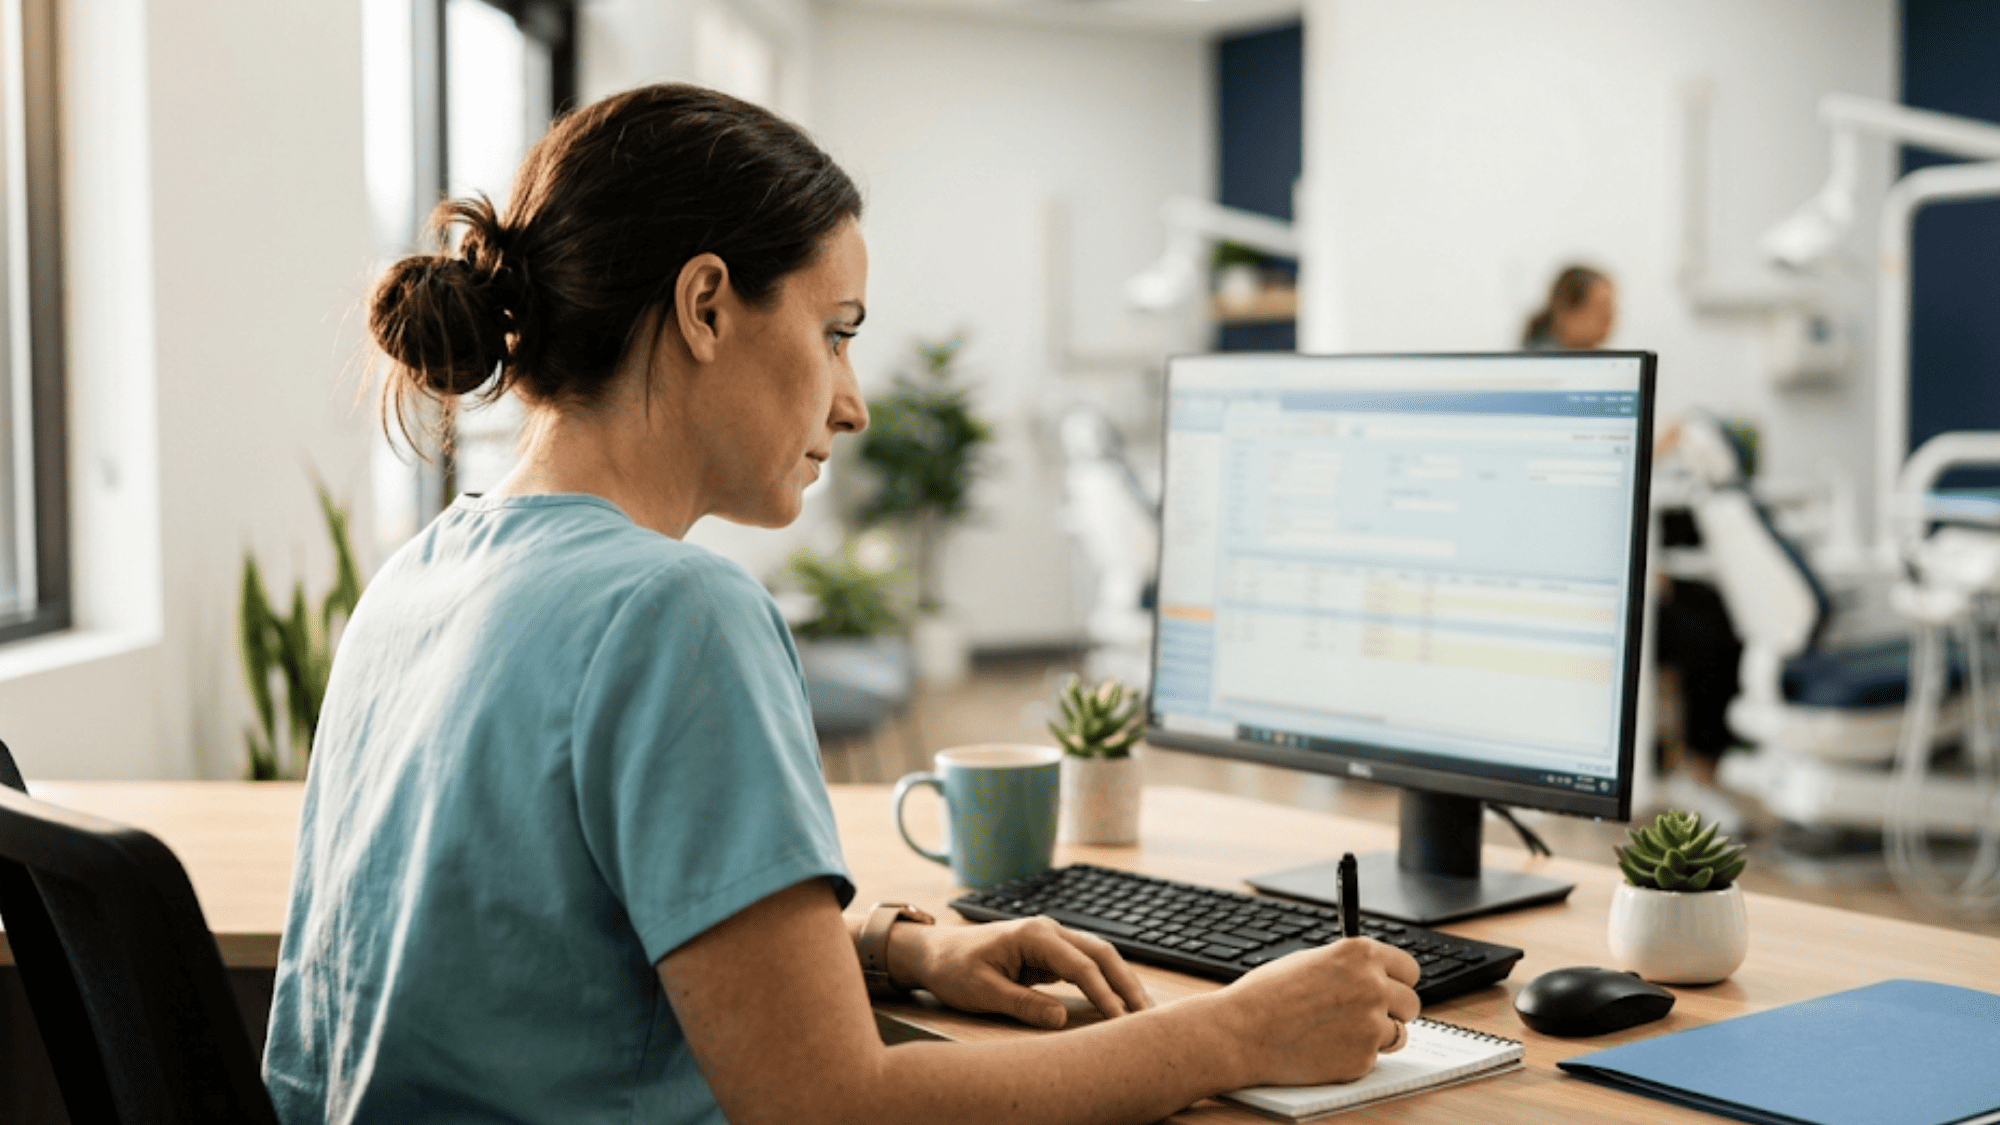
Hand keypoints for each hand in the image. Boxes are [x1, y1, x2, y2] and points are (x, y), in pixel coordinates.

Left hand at [898, 916, 1153, 1029]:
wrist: (933, 953)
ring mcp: (1050, 940)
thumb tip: (1061, 1019)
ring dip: (1120, 981)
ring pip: (1098, 957)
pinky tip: (1117, 1002)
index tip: (1120, 1019)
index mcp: (1033, 934)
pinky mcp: (1048, 954)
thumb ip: (1023, 1004)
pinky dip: (1104, 982)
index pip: (1080, 964)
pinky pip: (1085, 966)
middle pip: (1101, 952)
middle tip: (1148, 1014)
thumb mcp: (982, 992)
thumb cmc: (953, 969)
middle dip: (1126, 983)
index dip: (1103, 993)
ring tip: (1141, 1011)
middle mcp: (1048, 930)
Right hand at [1209, 937, 1420, 1086]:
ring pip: (1400, 1033)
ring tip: (1343, 1032)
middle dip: (1393, 1009)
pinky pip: (1374, 1057)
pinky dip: (1356, 1055)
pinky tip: (1328, 1048)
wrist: (1243, 1032)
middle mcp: (1373, 986)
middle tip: (1366, 1014)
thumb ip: (1348, 966)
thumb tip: (1372, 974)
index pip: (1409, 968)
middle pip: (1411, 1002)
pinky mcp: (1363, 1058)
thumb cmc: (1267, 995)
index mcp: (1360, 954)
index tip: (1391, 988)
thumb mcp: (1311, 961)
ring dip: (1380, 1034)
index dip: (1398, 980)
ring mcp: (1371, 1024)